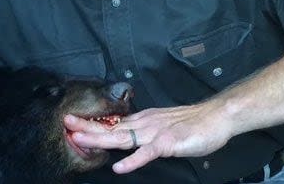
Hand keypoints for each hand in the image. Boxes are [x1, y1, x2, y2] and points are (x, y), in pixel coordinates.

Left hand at [63, 100, 233, 173]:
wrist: (216, 116)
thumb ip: (145, 131)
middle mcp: (145, 124)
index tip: (73, 124)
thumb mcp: (163, 125)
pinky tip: (119, 167)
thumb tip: (129, 135)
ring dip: (100, 139)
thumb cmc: (193, 123)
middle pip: (111, 127)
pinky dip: (132, 160)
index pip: (113, 123)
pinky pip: (147, 153)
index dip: (93, 125)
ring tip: (80, 140)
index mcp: (143, 120)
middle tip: (66, 123)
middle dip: (87, 127)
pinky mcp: (168, 142)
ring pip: (122, 137)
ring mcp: (155, 133)